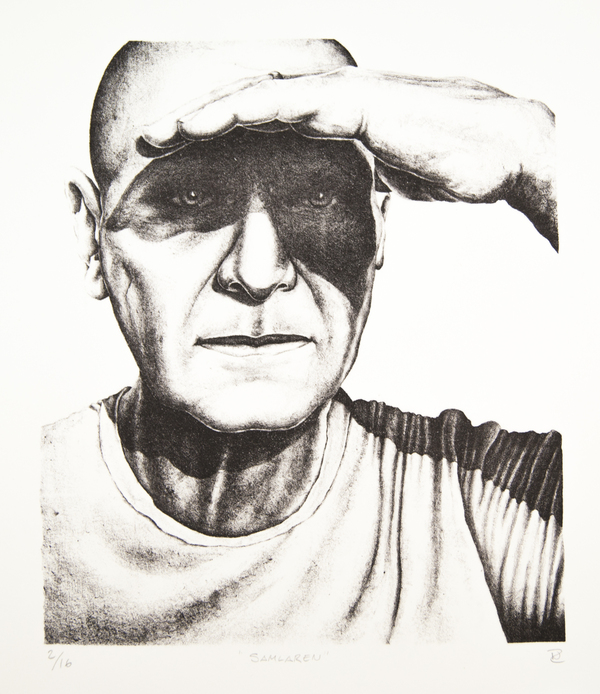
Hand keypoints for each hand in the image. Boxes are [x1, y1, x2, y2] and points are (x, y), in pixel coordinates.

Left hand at [142, 68, 556, 248]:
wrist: (497, 150)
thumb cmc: (448, 163)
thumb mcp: (387, 177)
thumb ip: (356, 181)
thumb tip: (345, 205)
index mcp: (331, 120)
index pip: (262, 124)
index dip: (218, 137)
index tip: (181, 161)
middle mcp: (327, 100)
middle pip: (246, 105)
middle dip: (196, 123)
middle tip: (150, 141)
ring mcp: (339, 96)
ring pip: (256, 97)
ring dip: (206, 114)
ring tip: (162, 133)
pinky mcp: (353, 103)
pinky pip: (288, 102)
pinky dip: (246, 110)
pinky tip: (213, 120)